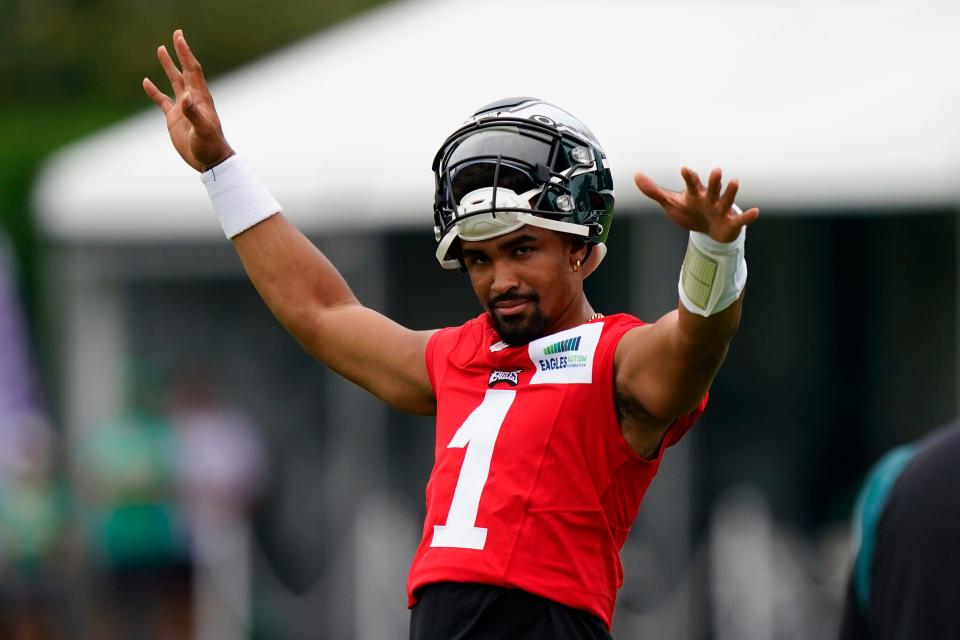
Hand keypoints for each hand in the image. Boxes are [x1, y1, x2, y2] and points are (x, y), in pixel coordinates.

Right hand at [142, 29, 233, 171]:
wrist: (209, 161)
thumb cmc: (210, 145)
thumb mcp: (202, 130)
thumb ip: (193, 113)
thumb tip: (185, 97)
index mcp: (200, 98)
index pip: (193, 70)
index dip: (186, 53)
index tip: (179, 37)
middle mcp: (192, 99)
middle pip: (185, 70)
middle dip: (180, 52)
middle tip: (176, 34)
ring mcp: (183, 108)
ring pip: (174, 81)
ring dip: (168, 66)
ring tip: (160, 49)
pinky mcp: (175, 118)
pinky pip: (162, 101)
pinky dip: (154, 91)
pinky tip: (146, 82)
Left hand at [634, 167, 758, 242]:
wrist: (708, 231)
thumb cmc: (690, 212)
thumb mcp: (670, 203)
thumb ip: (654, 190)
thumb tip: (636, 176)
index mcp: (696, 193)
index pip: (691, 184)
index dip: (688, 177)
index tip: (684, 169)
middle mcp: (710, 198)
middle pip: (712, 188)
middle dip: (714, 181)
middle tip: (716, 171)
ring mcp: (722, 209)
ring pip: (726, 199)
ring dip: (731, 192)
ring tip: (735, 181)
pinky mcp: (731, 222)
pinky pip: (741, 219)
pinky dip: (748, 216)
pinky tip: (755, 211)